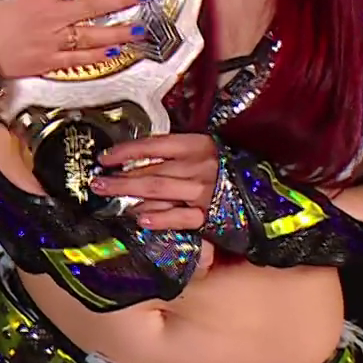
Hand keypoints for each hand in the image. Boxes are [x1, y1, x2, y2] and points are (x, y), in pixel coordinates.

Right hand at [0, 0, 149, 78]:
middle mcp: (53, 15)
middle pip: (95, 5)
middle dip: (122, 0)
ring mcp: (52, 41)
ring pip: (93, 36)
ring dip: (118, 33)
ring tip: (138, 30)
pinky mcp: (47, 63)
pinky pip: (78, 61)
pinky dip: (96, 58)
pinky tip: (112, 55)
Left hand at [91, 133, 220, 230]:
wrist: (265, 192)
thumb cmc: (227, 169)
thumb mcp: (204, 152)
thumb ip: (176, 154)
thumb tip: (137, 162)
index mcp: (196, 144)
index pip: (153, 145)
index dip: (126, 151)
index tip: (104, 157)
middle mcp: (199, 165)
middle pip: (151, 171)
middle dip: (120, 177)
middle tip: (97, 182)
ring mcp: (204, 191)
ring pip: (159, 190)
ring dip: (130, 194)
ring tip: (108, 196)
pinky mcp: (210, 215)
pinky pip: (180, 216)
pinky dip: (160, 217)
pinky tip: (140, 218)